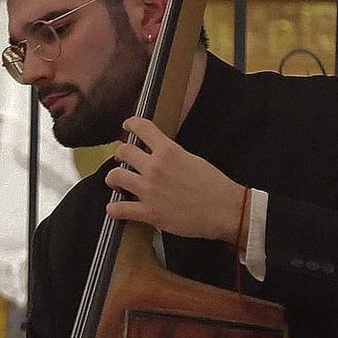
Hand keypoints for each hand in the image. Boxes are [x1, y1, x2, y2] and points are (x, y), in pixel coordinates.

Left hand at [106, 118, 244, 245]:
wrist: (224, 209)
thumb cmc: (214, 185)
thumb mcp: (192, 159)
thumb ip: (172, 156)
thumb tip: (161, 155)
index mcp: (168, 151)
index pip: (142, 127)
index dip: (130, 124)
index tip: (127, 126)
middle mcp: (155, 167)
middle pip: (122, 151)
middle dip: (120, 155)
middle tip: (123, 161)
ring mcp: (149, 190)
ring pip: (115, 176)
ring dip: (113, 179)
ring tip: (117, 183)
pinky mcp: (148, 213)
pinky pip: (119, 209)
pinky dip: (114, 209)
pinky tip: (116, 208)